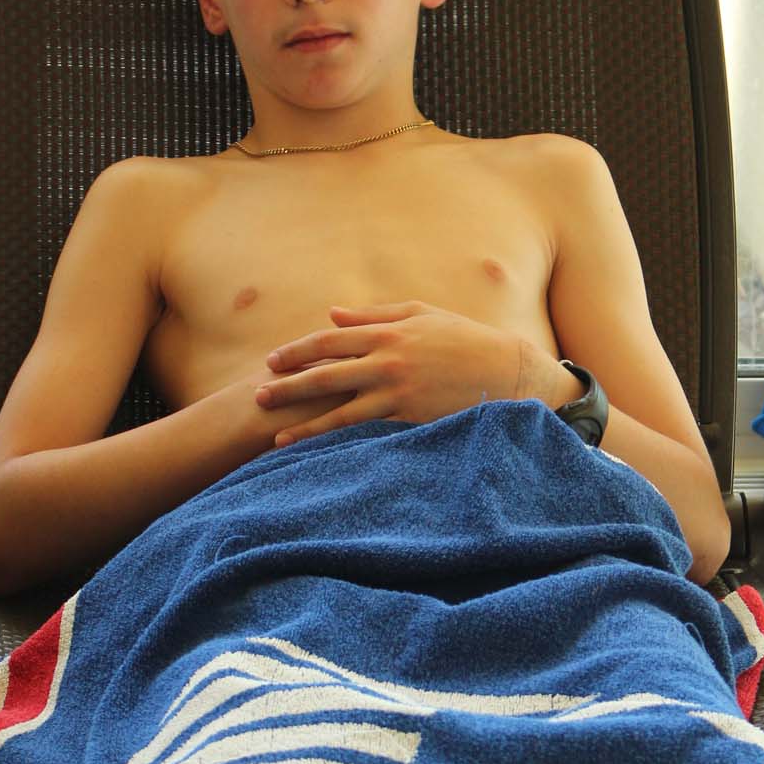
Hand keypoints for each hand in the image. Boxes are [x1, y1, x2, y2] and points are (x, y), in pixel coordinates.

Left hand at [255, 301, 531, 445]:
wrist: (506, 370)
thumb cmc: (463, 339)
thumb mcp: (421, 315)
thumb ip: (374, 314)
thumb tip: (332, 314)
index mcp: (388, 331)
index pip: (330, 340)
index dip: (298, 351)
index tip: (271, 361)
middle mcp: (387, 359)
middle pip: (325, 371)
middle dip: (287, 384)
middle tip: (257, 395)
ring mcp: (397, 389)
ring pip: (339, 407)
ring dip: (303, 420)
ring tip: (273, 433)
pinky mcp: (410, 415)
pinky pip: (364, 429)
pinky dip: (336, 438)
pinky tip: (315, 448)